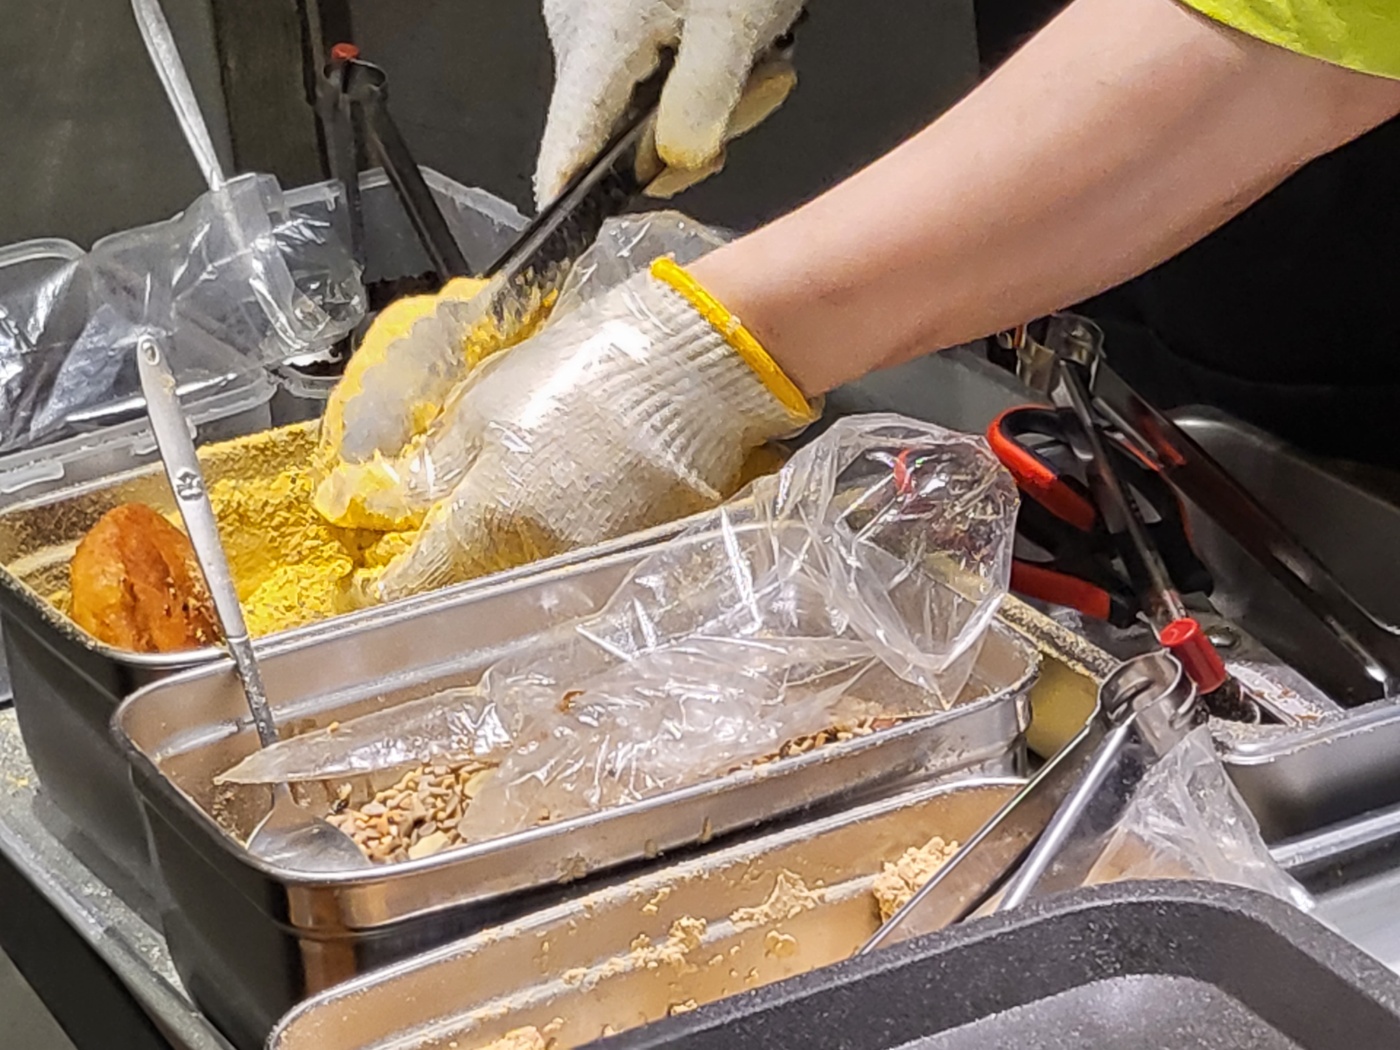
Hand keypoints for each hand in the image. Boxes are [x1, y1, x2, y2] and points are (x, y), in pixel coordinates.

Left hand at [321, 260, 815, 603]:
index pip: (419, 582)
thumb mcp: (488, 403)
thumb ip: (433, 467)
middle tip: (432, 544)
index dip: (386, 586)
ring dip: (499, 570)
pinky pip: (572, 573)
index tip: (373, 575)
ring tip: (503, 527)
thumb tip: (379, 507)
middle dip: (446, 577)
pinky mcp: (631, 555)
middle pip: (472, 593)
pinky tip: (556, 518)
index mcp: (493, 515)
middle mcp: (540, 556)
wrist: (695, 363)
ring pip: (523, 588)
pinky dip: (551, 557)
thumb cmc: (587, 369)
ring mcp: (591, 563)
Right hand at [534, 0, 803, 205]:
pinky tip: (736, 37)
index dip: (577, 210)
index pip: (566, 157)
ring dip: (708, 98)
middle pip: (616, 136)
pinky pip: (655, 66)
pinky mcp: (619, 10)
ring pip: (644, 102)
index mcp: (596, 48)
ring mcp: (595, 22)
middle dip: (690, 138)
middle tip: (759, 91)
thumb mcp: (734, 19)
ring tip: (758, 52)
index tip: (586, 249)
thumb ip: (703, 97)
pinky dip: (700, 67)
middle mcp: (580, 39)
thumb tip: (678, 164)